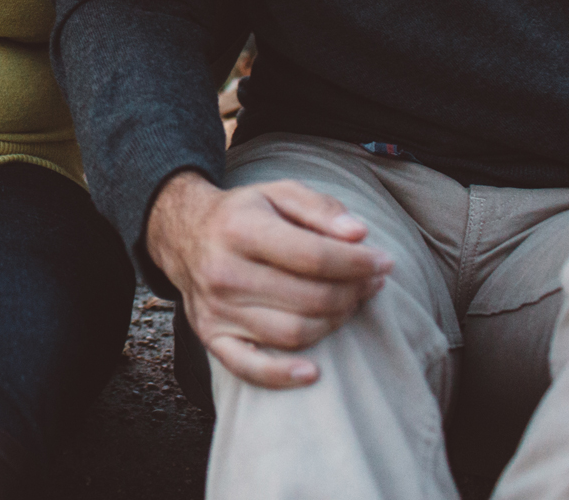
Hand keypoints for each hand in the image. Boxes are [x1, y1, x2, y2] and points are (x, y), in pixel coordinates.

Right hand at [147, 170, 392, 388]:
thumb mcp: (279, 193)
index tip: (384, 262)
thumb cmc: (244, 214)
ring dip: (334, 323)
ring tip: (349, 304)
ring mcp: (216, 309)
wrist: (184, 234)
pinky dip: (283, 376)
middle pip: (309, 298)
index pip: (313, 256)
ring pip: (293, 332)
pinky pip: (250, 368)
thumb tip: (359, 235)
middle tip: (371, 283)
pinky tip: (313, 372)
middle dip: (352, 293)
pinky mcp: (210, 336)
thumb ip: (321, 208)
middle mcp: (223, 271)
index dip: (357, 263)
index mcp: (240, 229)